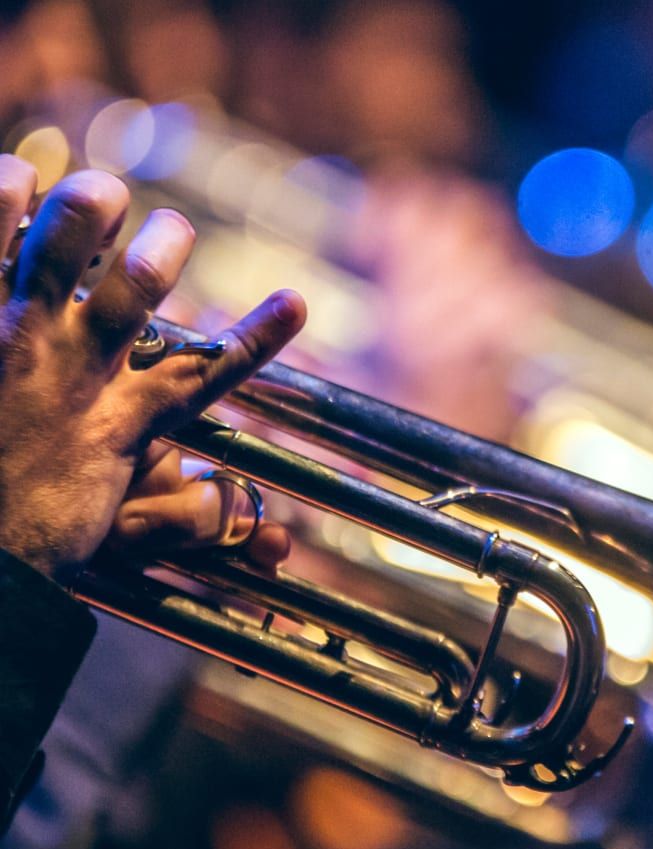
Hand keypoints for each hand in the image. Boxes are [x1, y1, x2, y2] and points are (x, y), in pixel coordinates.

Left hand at [0, 158, 305, 582]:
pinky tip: (18, 177)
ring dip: (91, 206)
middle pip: (140, 283)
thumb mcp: (120, 531)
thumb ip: (190, 517)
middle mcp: (78, 370)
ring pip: (65, 244)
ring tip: (105, 194)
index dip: (256, 334)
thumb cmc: (32, 536)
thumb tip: (276, 540)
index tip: (295, 302)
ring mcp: (17, 339)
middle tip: (173, 231)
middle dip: (165, 245)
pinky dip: (4, 202)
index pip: (207, 369)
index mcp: (123, 423)